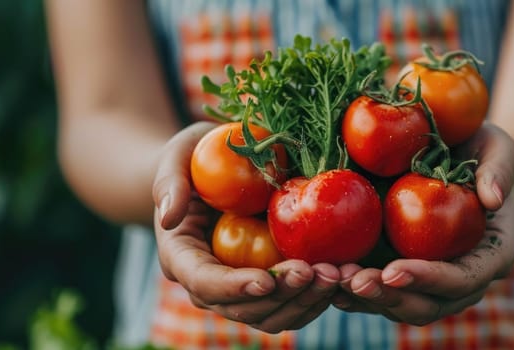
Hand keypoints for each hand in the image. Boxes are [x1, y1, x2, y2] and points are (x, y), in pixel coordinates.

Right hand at [152, 121, 339, 332]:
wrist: (214, 171)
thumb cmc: (193, 159)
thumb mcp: (177, 156)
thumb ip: (168, 182)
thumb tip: (168, 217)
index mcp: (182, 257)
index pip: (204, 283)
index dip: (234, 288)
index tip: (264, 281)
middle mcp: (210, 283)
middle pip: (244, 308)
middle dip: (283, 296)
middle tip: (320, 273)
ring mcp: (241, 289)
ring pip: (273, 315)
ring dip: (307, 300)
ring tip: (339, 275)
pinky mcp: (269, 285)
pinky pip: (293, 303)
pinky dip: (319, 295)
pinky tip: (345, 275)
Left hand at [331, 122, 513, 324]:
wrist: (458, 156)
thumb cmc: (481, 148)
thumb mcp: (497, 147)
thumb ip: (500, 168)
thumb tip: (494, 199)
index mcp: (491, 254)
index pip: (463, 279)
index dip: (429, 280)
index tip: (393, 270)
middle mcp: (460, 276)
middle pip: (428, 305)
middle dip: (390, 298)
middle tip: (354, 281)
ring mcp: (428, 278)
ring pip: (399, 305)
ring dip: (364, 299)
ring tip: (333, 280)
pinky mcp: (400, 270)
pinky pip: (378, 291)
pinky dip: (350, 290)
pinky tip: (324, 277)